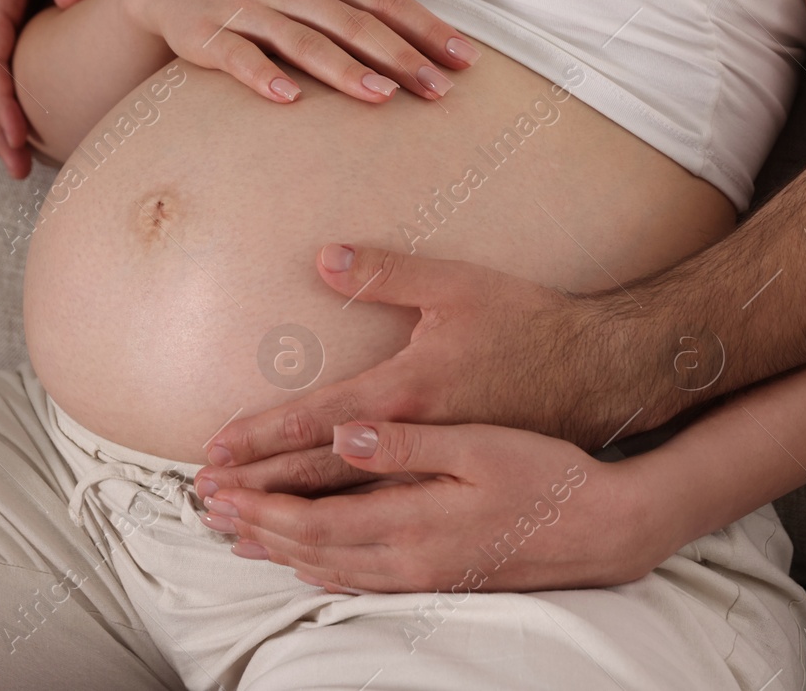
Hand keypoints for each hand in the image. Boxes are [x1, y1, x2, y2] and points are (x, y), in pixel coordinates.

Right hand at [120, 0, 477, 104]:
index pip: (381, 0)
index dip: (425, 28)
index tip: (464, 57)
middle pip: (351, 23)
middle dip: (399, 56)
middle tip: (440, 90)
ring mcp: (245, 10)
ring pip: (302, 41)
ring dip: (342, 69)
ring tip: (382, 96)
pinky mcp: (206, 35)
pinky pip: (238, 58)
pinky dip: (262, 77)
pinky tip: (290, 100)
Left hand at [194, 421, 678, 592]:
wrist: (603, 525)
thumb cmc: (547, 471)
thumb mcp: (480, 440)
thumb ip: (408, 440)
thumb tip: (344, 436)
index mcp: (414, 516)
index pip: (313, 518)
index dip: (260, 506)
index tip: (219, 487)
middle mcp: (410, 556)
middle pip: (311, 550)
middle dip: (255, 529)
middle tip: (208, 510)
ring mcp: (424, 574)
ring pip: (332, 570)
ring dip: (280, 552)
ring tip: (239, 535)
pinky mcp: (439, 577)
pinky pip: (362, 581)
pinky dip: (321, 569)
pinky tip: (309, 560)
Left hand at [199, 244, 668, 496]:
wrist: (599, 378)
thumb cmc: (529, 326)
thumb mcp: (459, 286)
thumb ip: (389, 273)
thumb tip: (325, 257)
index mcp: (409, 396)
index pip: (316, 425)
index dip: (262, 438)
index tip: (214, 454)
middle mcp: (416, 447)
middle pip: (321, 482)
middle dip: (260, 492)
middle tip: (206, 503)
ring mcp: (439, 478)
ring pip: (349, 514)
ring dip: (290, 524)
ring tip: (241, 531)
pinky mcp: (458, 492)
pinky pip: (385, 527)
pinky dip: (340, 539)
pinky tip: (318, 549)